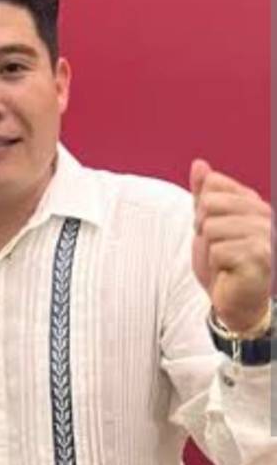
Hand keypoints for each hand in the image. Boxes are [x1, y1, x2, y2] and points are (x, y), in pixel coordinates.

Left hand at [191, 159, 271, 332]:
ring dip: (209, 249)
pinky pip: (217, 250)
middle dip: (203, 229)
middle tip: (216, 248)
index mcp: (253, 203)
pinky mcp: (260, 256)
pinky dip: (215, 264)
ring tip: (223, 261)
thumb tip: (199, 164)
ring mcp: (266, 235)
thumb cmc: (221, 263)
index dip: (202, 210)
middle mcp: (265, 214)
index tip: (212, 230)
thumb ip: (203, 194)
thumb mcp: (206, 224)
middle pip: (210, 204)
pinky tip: (228, 271)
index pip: (213, 185)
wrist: (233, 300)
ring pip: (212, 228)